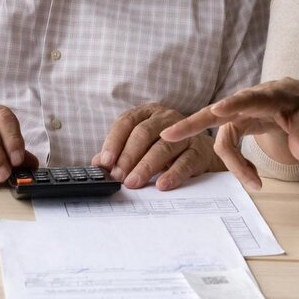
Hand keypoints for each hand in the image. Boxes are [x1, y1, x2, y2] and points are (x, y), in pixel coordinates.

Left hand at [92, 103, 223, 190]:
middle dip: (128, 156)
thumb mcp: (140, 147)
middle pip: (144, 133)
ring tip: (133, 182)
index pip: (126, 122)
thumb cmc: (165, 149)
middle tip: (119, 176)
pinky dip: (173, 174)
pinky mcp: (199, 150)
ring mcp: (184, 133)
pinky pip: (185, 162)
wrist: (201, 153)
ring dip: (146, 167)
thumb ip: (119, 153)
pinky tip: (162, 184)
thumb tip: (97, 163)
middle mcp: (166, 118)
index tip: (105, 161)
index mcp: (147, 113)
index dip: (114, 141)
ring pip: (163, 147)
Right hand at [161, 77, 298, 190]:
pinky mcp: (236, 124)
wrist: (295, 98)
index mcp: (267, 95)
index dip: (233, 104)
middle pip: (216, 112)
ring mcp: (238, 114)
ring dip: (234, 164)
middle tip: (168, 134)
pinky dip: (237, 164)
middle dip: (192, 124)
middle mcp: (246, 102)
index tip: (218, 109)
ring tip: (256, 184)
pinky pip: (228, 145)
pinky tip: (252, 176)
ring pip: (222, 137)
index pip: (248, 98)